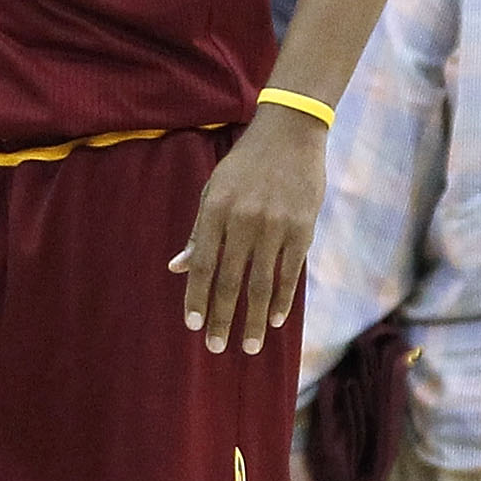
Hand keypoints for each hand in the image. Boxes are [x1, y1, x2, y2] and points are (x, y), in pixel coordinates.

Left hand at [170, 105, 327, 354]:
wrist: (290, 133)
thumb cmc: (245, 166)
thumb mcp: (214, 191)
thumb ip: (199, 233)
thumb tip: (177, 269)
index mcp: (217, 211)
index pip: (204, 265)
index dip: (197, 297)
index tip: (193, 326)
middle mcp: (244, 220)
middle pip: (231, 281)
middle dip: (222, 318)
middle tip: (216, 347)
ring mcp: (275, 226)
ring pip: (261, 284)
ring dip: (252, 320)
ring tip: (247, 346)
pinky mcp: (302, 228)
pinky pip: (290, 273)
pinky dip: (281, 299)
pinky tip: (272, 321)